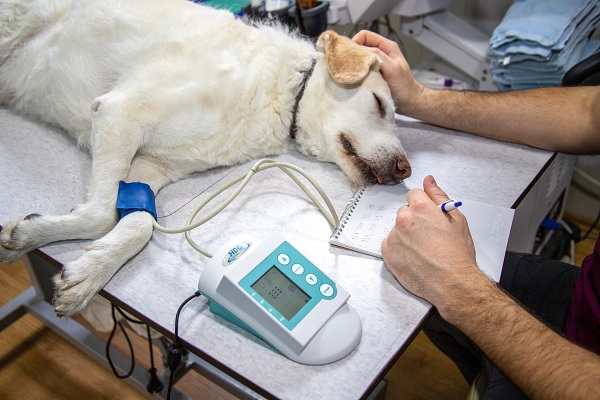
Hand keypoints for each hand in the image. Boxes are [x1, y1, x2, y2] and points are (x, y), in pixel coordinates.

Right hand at [352, 30, 423, 113]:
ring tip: (353, 72)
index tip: (351, 55)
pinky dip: (357, 72)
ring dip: (355, 64)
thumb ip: (379, 57)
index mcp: (387, 47)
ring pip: (359, 58)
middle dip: (353, 53)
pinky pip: (360, 69)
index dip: (355, 42)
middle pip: (360, 46)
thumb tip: (361, 50)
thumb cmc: (405, 86)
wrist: (408, 102)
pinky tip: (356, 78)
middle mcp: (380, 53)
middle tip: (349, 65)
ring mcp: (376, 63)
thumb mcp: (393, 69)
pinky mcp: (372, 74)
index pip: (365, 35)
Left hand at [381, 175, 484, 318]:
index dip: (423, 207)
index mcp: (420, 207)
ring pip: (397, 230)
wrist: (453, 283)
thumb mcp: (456, 219)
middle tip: (429, 237)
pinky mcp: (387, 252)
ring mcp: (393, 236)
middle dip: (414, 221)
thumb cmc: (457, 254)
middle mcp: (404, 219)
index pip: (413, 195)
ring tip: (423, 250)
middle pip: (405, 213)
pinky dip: (399, 250)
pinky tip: (414, 257)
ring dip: (406, 236)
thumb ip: (438, 196)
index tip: (428, 217)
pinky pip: (391, 245)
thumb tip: (428, 180)